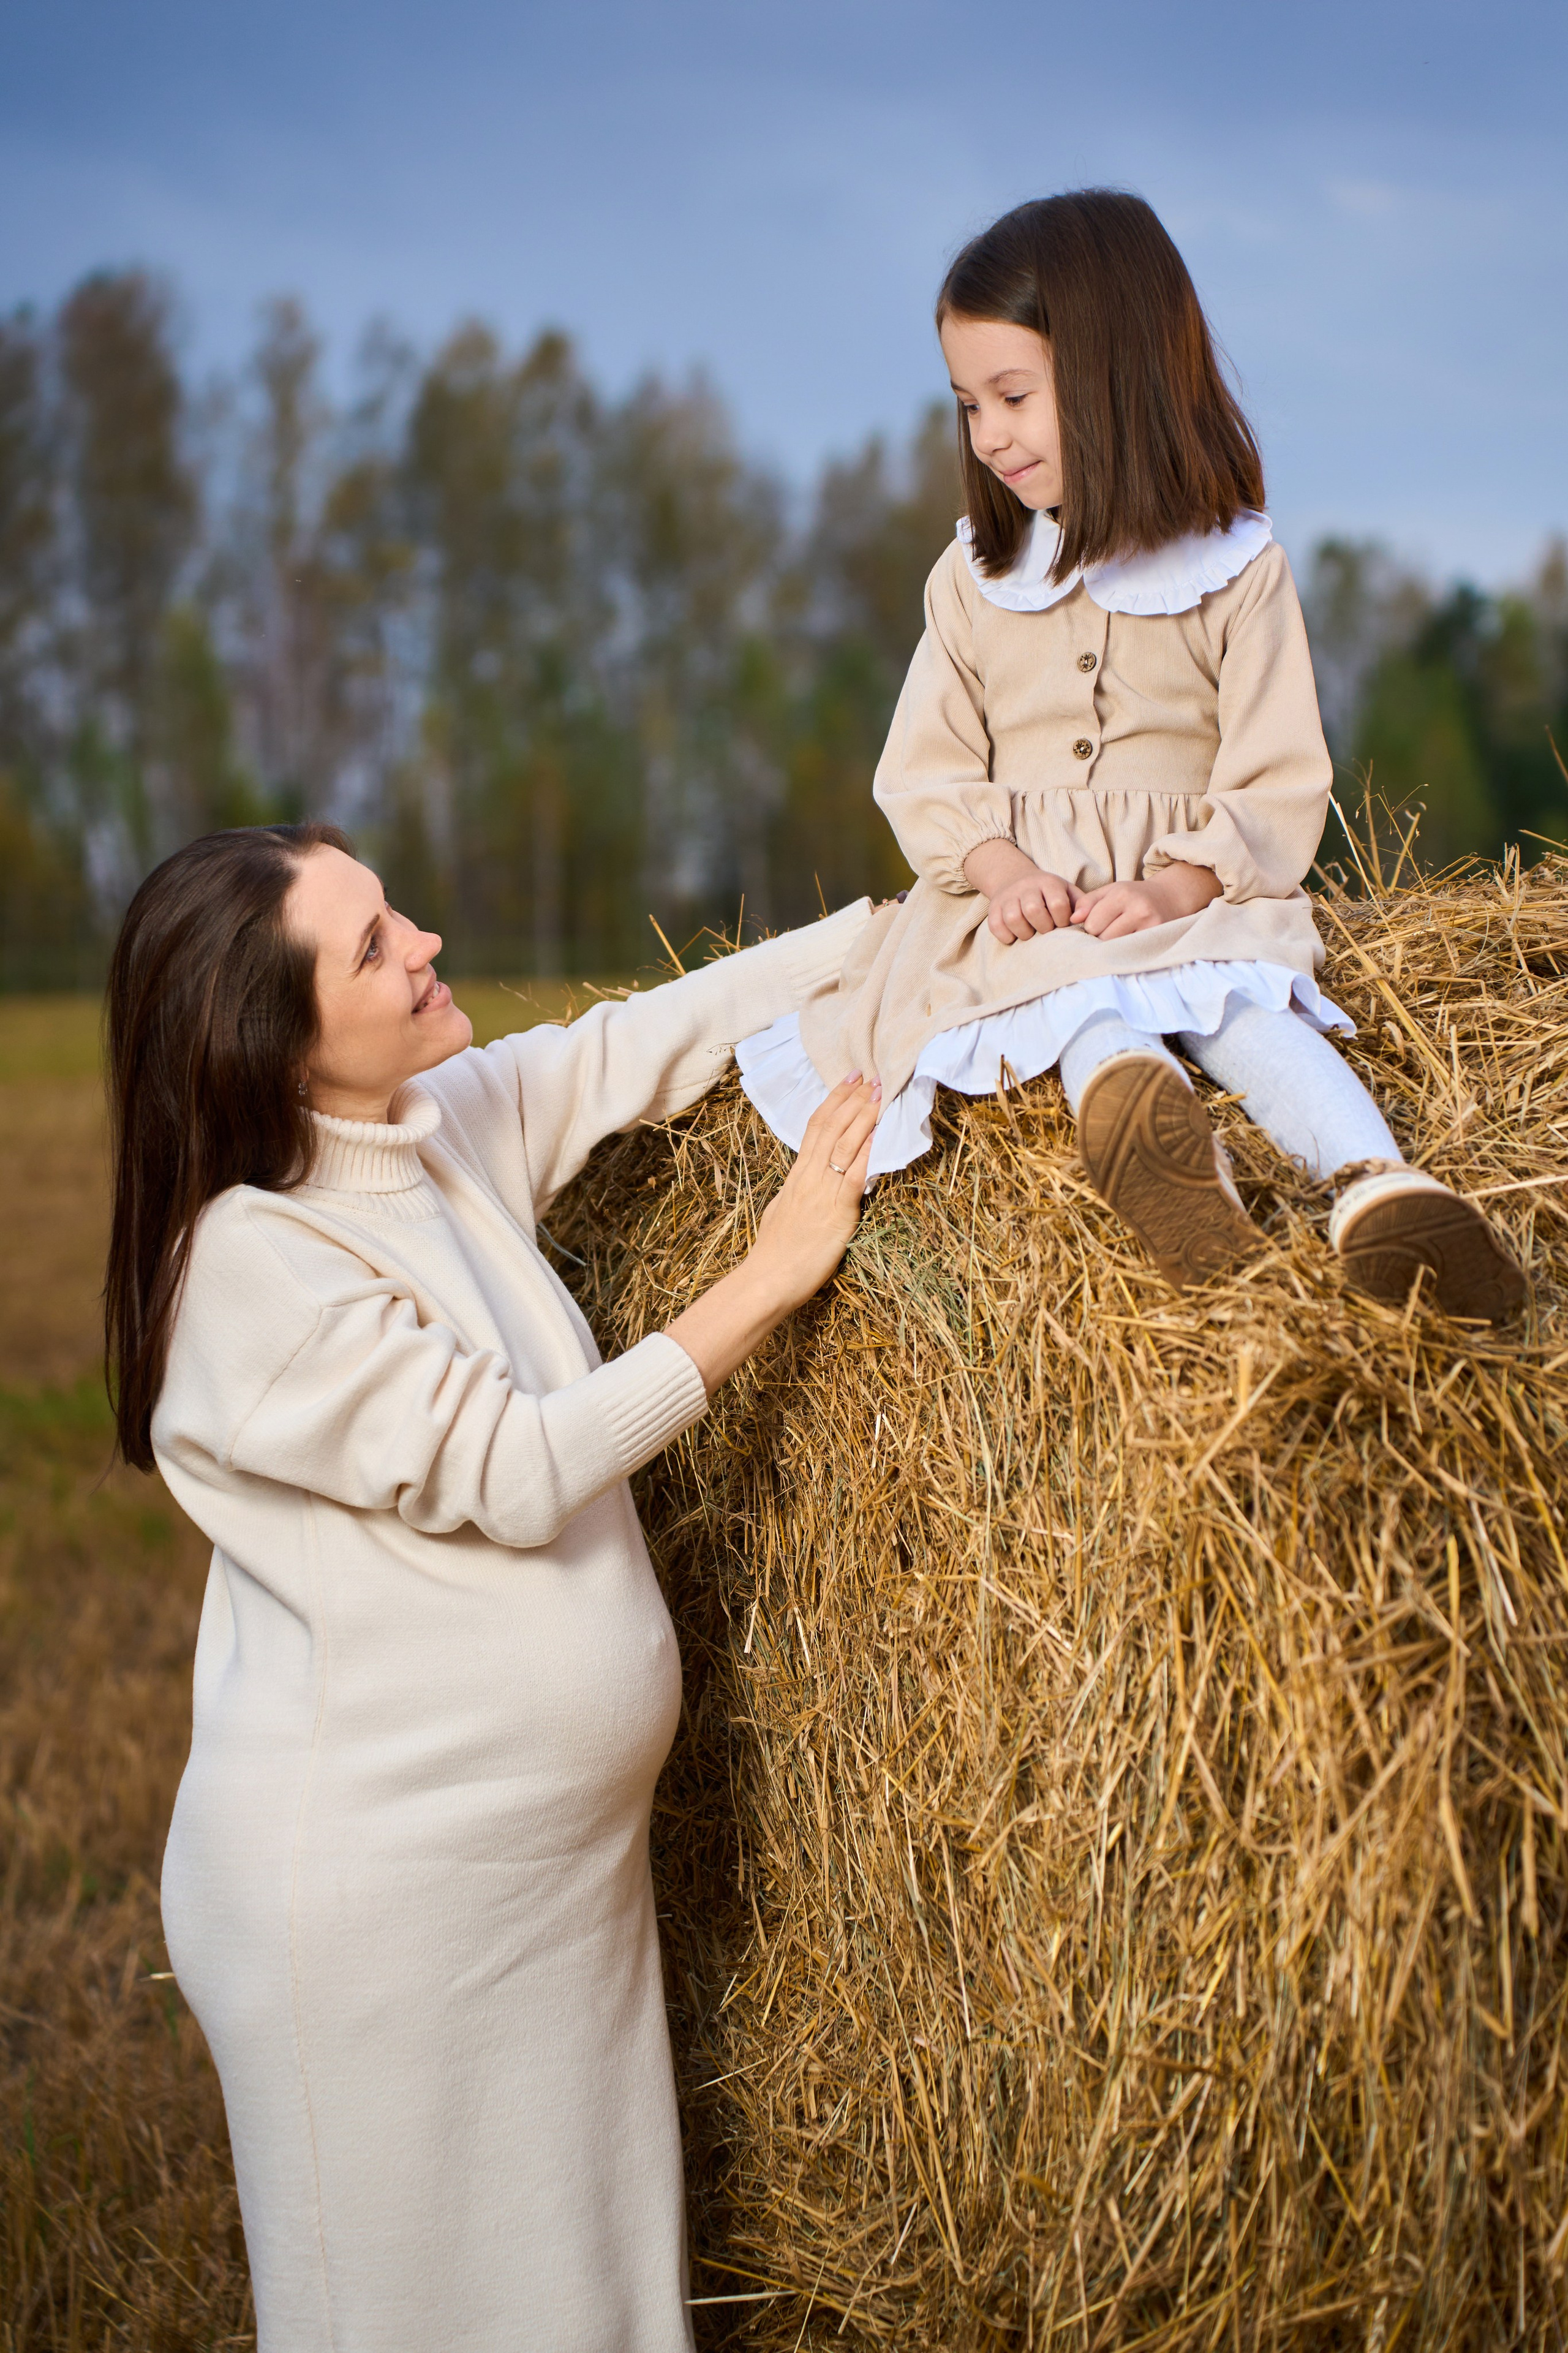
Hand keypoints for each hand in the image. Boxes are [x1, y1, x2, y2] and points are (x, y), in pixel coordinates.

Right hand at [663, 1074, 880, 1394]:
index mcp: (796, 1177)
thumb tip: (804, 1189)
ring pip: (843, 1141)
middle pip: (830, 1126)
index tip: (847, 1081)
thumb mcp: (782, 1215)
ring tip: (878, 1091)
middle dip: (850, 1097)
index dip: (832, 1102)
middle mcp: (809, 1176)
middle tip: (867, 1073)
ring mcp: (822, 1190)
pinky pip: (854, 1172)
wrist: (769, 1279)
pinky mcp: (838, 1209)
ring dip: (863, 1114)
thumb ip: (797, 1197)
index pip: (814, 1128)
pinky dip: (867, 1149)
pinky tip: (878, 1131)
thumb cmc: (774, 1256)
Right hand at [962, 838, 1076, 942]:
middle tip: (1046, 931)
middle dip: (1043, 928)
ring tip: (1031, 934)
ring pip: (1013, 918)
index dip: (1062, 920)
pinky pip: (996, 926)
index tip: (1062, 925)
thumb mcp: (1067, 891)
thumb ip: (1082, 905)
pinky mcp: (993, 908)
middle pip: (1033, 910)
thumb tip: (1085, 921)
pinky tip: (1015, 935)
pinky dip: (1006, 936)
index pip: (1057, 903)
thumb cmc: (1048, 893)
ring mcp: (1007, 897)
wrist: (1015, 879)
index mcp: (1048, 882)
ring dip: (1024, 933)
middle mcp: (1026, 887)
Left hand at [1070, 862, 1221, 939]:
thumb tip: (1072, 920)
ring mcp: (1150, 925)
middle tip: (1109, 932)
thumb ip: (1088, 902)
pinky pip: (1132, 952)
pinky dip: (1126, 951)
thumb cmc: (1134, 895)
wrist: (1170, 897)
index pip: (1092, 924)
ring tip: (1118, 937)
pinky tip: (1128, 944)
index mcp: (1122, 894)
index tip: (1098, 925)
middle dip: (1101, 938)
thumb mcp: (1110, 891)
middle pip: (1104, 938)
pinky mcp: (1158, 937)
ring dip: (1113, 946)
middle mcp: (1138, 909)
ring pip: (1117, 947)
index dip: (1091, 927)